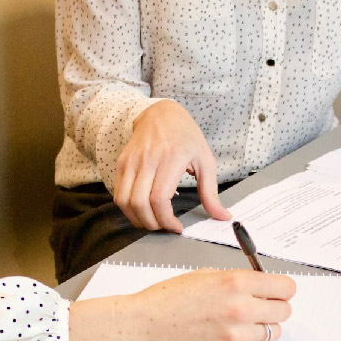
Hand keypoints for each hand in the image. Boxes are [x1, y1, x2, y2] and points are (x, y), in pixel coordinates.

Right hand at [67, 269, 295, 340]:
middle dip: (273, 307)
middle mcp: (241, 309)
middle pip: (284, 311)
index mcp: (236, 283)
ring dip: (262, 327)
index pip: (285, 288)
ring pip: (273, 333)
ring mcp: (236, 336)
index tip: (276, 291)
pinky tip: (226, 336)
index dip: (281, 289)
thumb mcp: (206, 275)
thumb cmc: (169, 299)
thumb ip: (238, 280)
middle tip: (258, 307)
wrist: (145, 327)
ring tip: (240, 323)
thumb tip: (262, 286)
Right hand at [114, 100, 230, 232]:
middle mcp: (148, 159)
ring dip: (137, 219)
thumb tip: (222, 216)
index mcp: (171, 158)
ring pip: (124, 201)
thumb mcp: (205, 160)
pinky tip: (142, 210)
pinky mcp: (122, 163)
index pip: (159, 198)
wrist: (161, 114)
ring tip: (153, 221)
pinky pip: (118, 193)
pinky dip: (128, 208)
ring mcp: (131, 161)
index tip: (176, 227)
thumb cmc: (186, 136)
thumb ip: (211, 192)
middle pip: (140, 203)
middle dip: (152, 223)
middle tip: (164, 227)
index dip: (166, 220)